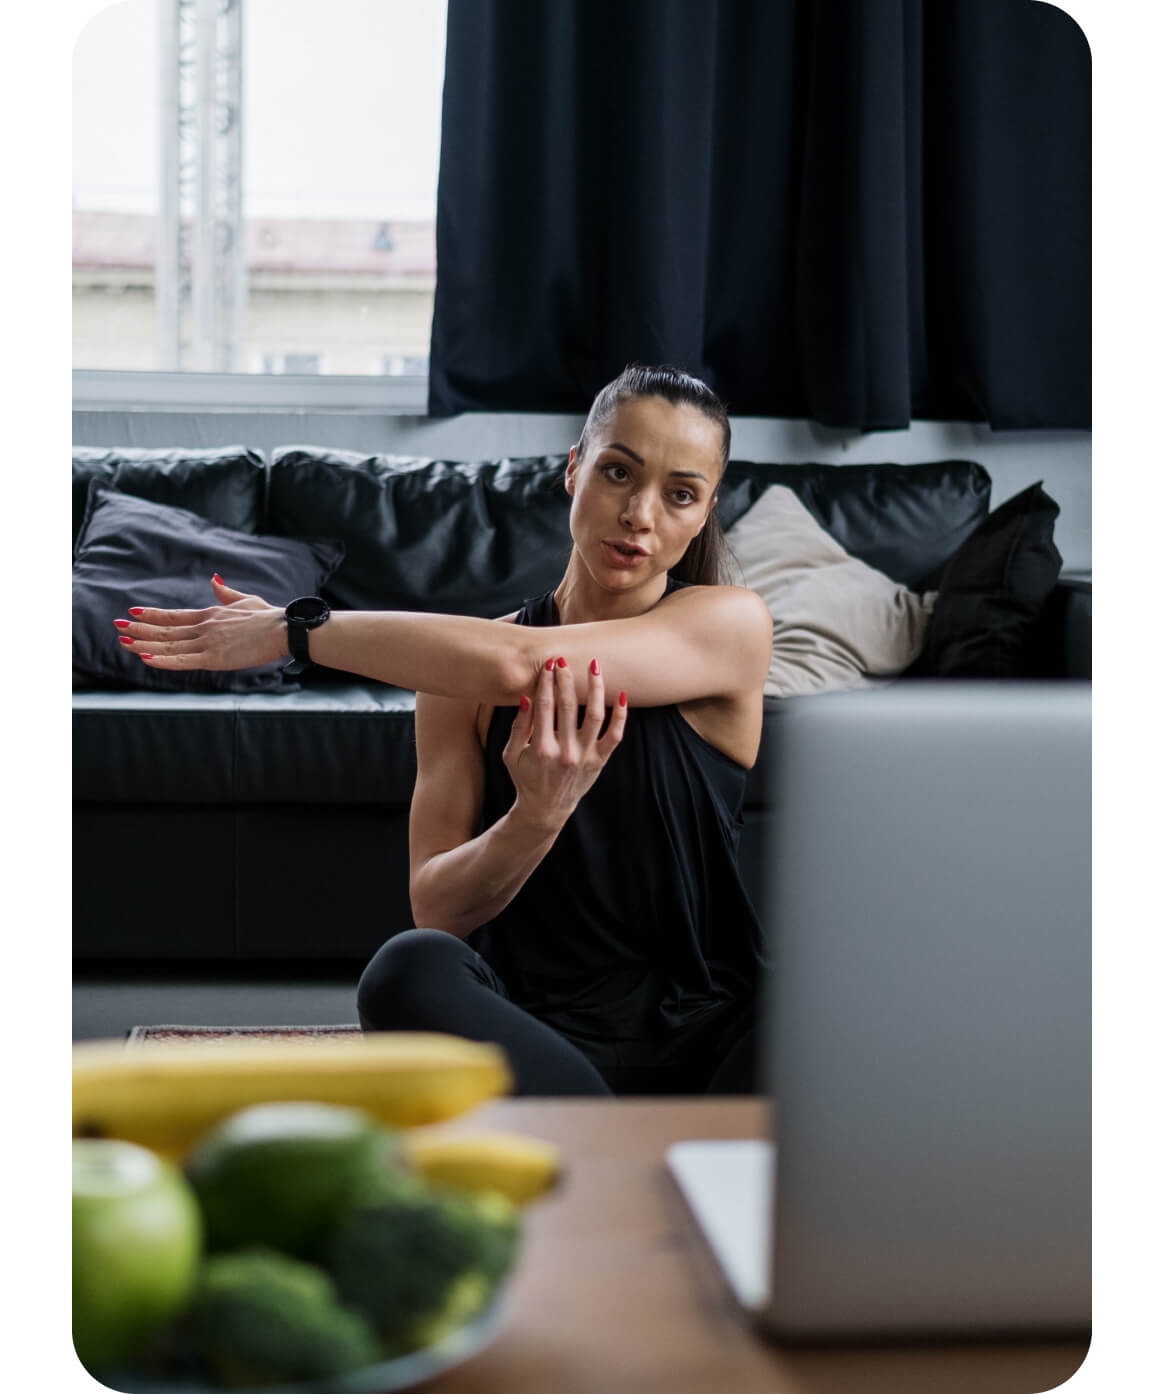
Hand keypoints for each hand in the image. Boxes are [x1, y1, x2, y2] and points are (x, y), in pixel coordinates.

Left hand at [113, 576, 287, 671]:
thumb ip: (226, 593)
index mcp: (210, 615)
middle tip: (118, 626)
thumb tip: (214, 579)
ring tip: (124, 641)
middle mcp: (204, 627)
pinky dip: (163, 660)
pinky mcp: (215, 659)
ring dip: (144, 644)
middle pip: (165, 629)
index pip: (174, 615)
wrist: (283, 628)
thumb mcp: (245, 600)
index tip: (133, 612)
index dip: (152, 614)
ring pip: (168, 645)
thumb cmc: (269, 616)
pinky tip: (146, 659)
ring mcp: (207, 643)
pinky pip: (182, 661)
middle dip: (139, 628)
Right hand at [501, 656, 627, 832]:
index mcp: (541, 749)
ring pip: (595, 716)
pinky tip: (621, 695)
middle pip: (568, 706)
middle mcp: (565, 752)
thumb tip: (527, 697)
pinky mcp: (599, 761)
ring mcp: (585, 757)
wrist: (546, 809)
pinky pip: (615, 736)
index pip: (545, 706)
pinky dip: (621, 716)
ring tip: (594, 667)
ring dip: (595, 689)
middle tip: (565, 660)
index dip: (547, 682)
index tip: (549, 664)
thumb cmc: (525, 777)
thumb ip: (519, 726)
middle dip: (566, 679)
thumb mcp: (511, 754)